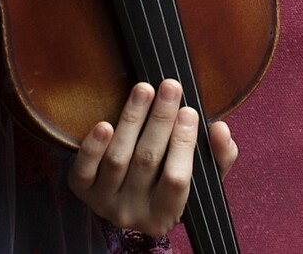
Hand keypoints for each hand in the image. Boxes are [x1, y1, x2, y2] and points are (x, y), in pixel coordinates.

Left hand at [68, 80, 238, 237]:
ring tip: (144, 89)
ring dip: (132, 119)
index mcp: (165, 216)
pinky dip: (93, 146)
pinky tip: (104, 123)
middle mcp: (133, 214)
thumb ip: (217, 157)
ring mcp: (104, 203)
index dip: (183, 145)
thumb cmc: (164, 183)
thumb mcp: (197, 179)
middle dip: (160, 120)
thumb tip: (221, 130)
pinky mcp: (81, 188)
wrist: (122, 197)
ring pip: (118, 159)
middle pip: (147, 162)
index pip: (177, 181)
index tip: (190, 111)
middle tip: (170, 87)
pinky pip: (85, 169)